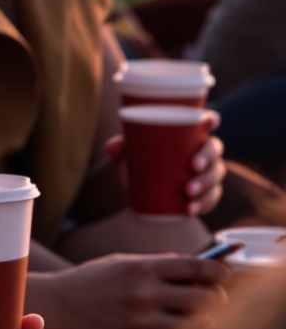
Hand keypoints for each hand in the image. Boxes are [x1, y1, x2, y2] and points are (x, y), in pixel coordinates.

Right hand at [34, 253, 225, 328]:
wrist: (58, 306)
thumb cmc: (90, 281)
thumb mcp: (122, 262)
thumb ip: (157, 264)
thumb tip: (192, 267)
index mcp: (144, 267)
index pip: (197, 267)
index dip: (219, 271)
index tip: (224, 275)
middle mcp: (146, 294)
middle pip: (204, 300)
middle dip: (217, 300)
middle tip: (215, 301)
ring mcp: (141, 322)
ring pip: (194, 328)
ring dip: (204, 325)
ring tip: (201, 321)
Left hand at [106, 114, 224, 218]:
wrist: (131, 184)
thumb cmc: (134, 156)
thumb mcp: (126, 149)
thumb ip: (119, 145)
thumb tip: (112, 148)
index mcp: (188, 131)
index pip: (206, 120)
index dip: (211, 119)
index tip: (208, 122)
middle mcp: (200, 149)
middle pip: (215, 148)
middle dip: (208, 157)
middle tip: (193, 166)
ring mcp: (204, 171)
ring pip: (216, 174)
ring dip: (206, 183)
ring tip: (188, 192)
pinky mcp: (203, 192)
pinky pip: (212, 198)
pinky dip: (205, 204)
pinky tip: (192, 209)